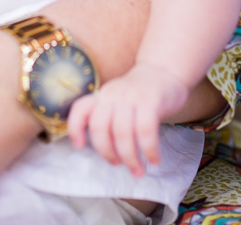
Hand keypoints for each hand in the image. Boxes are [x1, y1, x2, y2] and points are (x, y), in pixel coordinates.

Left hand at [66, 63, 189, 177]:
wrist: (165, 70)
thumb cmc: (140, 93)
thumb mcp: (118, 99)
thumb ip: (108, 117)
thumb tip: (106, 150)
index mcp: (102, 95)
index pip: (80, 109)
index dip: (75, 129)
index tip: (80, 147)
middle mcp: (113, 94)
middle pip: (100, 127)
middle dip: (107, 153)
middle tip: (117, 164)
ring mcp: (131, 96)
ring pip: (122, 132)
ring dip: (130, 158)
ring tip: (138, 171)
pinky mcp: (151, 100)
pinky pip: (145, 130)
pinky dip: (149, 149)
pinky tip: (154, 160)